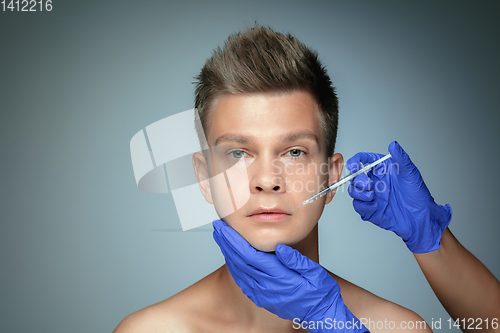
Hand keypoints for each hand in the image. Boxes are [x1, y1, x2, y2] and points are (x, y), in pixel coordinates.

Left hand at [212, 219, 367, 332]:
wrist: (322, 315)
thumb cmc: (321, 292)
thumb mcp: (314, 272)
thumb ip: (296, 260)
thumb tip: (280, 246)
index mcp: (280, 277)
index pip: (250, 255)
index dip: (235, 240)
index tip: (225, 227)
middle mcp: (268, 287)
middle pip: (240, 261)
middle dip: (226, 243)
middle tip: (217, 226)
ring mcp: (263, 295)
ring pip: (239, 271)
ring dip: (227, 253)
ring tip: (221, 238)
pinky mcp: (262, 299)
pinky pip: (243, 282)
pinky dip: (234, 267)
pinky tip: (230, 258)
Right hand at [346, 141, 451, 252]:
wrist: (419, 218)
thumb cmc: (417, 195)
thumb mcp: (410, 174)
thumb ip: (401, 158)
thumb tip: (393, 145)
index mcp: (382, 170)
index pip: (364, 160)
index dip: (355, 161)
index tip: (353, 165)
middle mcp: (375, 181)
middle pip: (355, 175)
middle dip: (358, 179)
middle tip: (369, 184)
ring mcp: (371, 195)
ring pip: (354, 190)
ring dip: (359, 193)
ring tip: (372, 196)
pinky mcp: (369, 209)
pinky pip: (357, 205)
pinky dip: (363, 205)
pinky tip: (375, 206)